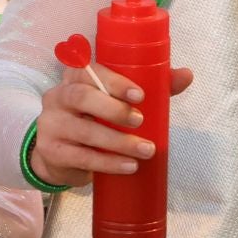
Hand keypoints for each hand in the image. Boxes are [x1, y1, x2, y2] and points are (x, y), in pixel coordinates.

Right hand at [28, 61, 194, 188]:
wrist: (62, 153)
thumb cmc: (97, 118)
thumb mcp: (120, 101)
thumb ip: (153, 87)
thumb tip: (186, 75)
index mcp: (75, 79)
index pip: (89, 71)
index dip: (113, 81)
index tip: (139, 95)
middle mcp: (58, 97)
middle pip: (80, 97)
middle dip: (114, 109)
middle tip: (140, 121)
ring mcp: (51, 125)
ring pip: (84, 131)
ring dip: (118, 142)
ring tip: (146, 150)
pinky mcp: (52, 151)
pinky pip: (81, 157)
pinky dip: (108, 163)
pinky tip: (128, 166)